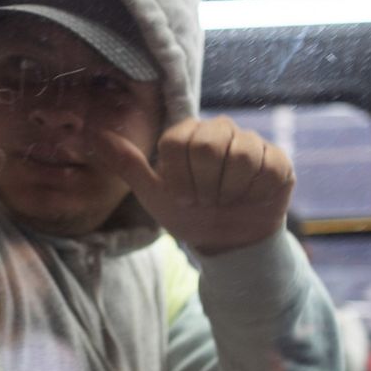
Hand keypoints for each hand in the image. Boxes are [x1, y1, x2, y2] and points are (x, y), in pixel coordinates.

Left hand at [105, 116, 293, 254]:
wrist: (225, 240)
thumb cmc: (186, 212)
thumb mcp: (151, 192)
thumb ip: (126, 162)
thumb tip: (93, 134)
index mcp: (186, 133)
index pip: (178, 141)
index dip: (180, 178)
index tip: (182, 197)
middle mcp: (219, 129)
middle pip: (210, 145)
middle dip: (204, 185)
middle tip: (204, 200)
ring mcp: (250, 142)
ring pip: (243, 155)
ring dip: (229, 192)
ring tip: (225, 201)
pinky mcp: (277, 159)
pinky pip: (269, 168)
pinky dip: (254, 194)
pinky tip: (249, 200)